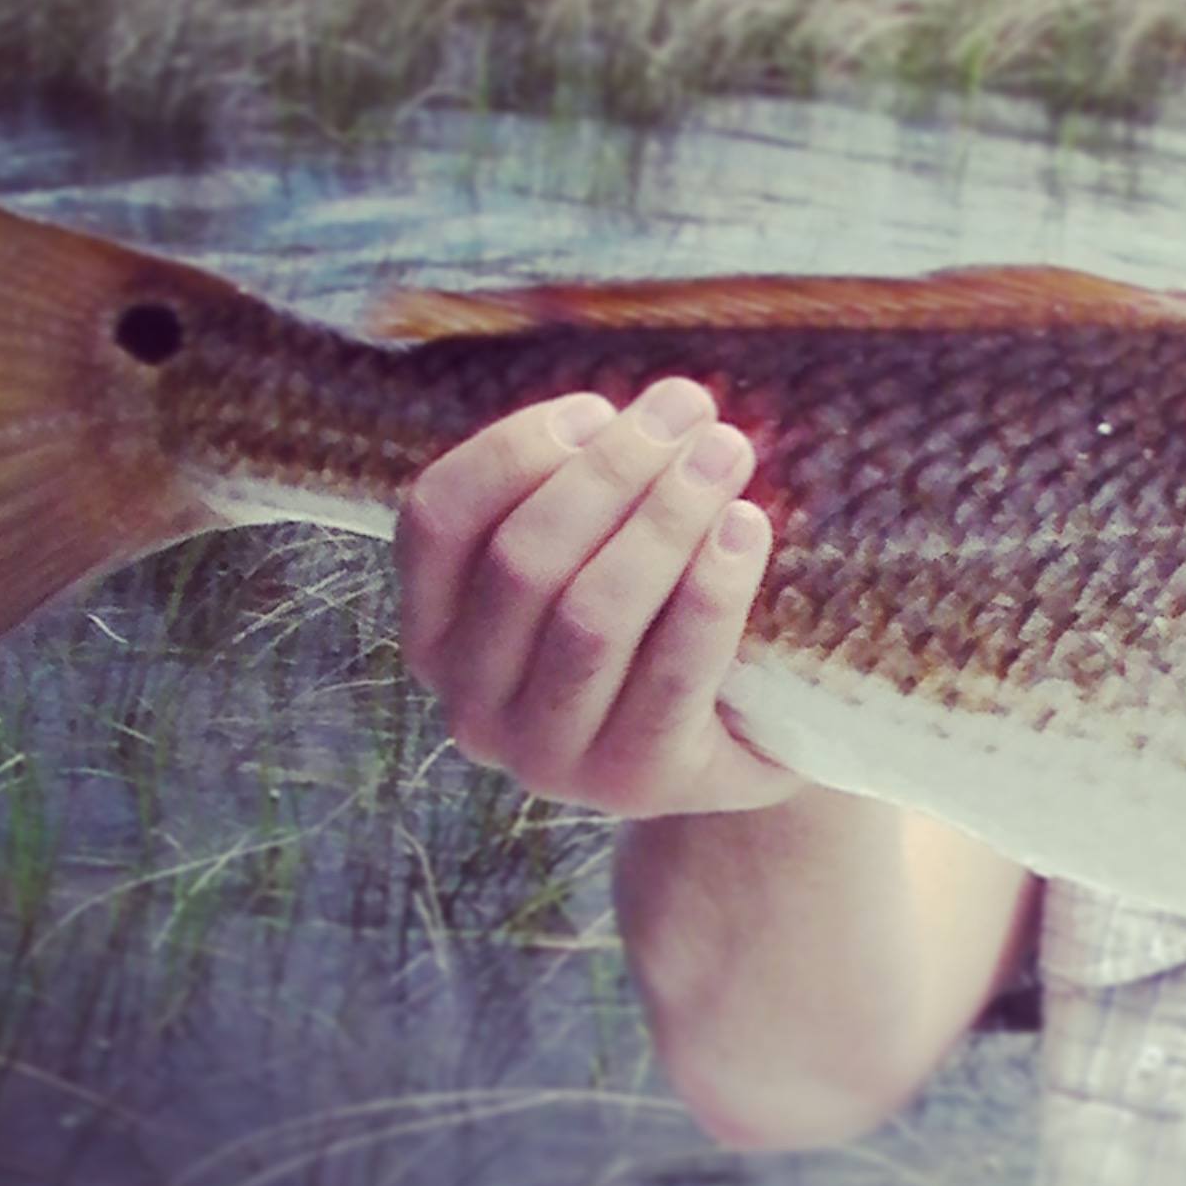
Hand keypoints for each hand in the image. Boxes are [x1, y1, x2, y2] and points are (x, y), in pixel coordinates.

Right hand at [395, 378, 807, 818]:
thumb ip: (589, 493)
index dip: (516, 448)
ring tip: (728, 452)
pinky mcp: (633, 782)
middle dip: (612, 470)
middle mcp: (471, 704)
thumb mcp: (601, 558)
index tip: (601, 408)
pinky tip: (749, 526)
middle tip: (690, 410)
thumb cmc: (660, 628)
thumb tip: (644, 403)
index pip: (438, 519)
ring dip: (663, 518)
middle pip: (524, 559)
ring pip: (590, 613)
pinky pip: (672, 670)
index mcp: (436, 631)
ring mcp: (546, 757)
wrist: (742, 747)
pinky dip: (712, 588)